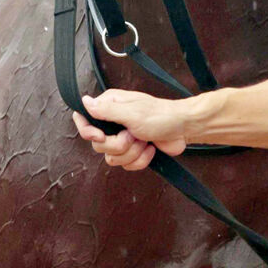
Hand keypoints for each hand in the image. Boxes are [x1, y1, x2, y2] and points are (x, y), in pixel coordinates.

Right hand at [73, 89, 189, 170]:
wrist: (183, 129)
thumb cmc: (161, 115)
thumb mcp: (132, 112)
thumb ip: (106, 110)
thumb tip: (84, 101)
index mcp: (110, 106)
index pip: (84, 119)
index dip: (88, 132)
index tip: (101, 136)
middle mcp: (112, 121)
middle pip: (98, 145)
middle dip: (118, 145)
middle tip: (132, 135)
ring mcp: (122, 137)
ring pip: (111, 158)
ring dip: (131, 153)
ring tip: (144, 140)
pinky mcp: (132, 151)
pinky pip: (125, 165)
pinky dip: (139, 160)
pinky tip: (149, 149)